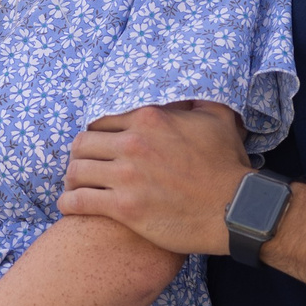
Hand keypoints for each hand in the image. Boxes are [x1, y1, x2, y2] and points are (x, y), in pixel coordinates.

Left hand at [58, 101, 248, 256]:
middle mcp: (133, 144)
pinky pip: (80, 201)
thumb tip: (184, 95)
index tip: (96, 146)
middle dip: (78, 155)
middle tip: (81, 166)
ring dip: (71, 178)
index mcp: (149, 119)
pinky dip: (69, 202)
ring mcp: (127, 176)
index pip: (101, 120)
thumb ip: (194, 102)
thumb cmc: (228, 166)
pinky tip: (69, 205)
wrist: (236, 210)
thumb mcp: (217, 119)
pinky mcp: (124, 208)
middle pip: (83, 143)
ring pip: (76, 171)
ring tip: (73, 186)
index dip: (95, 134)